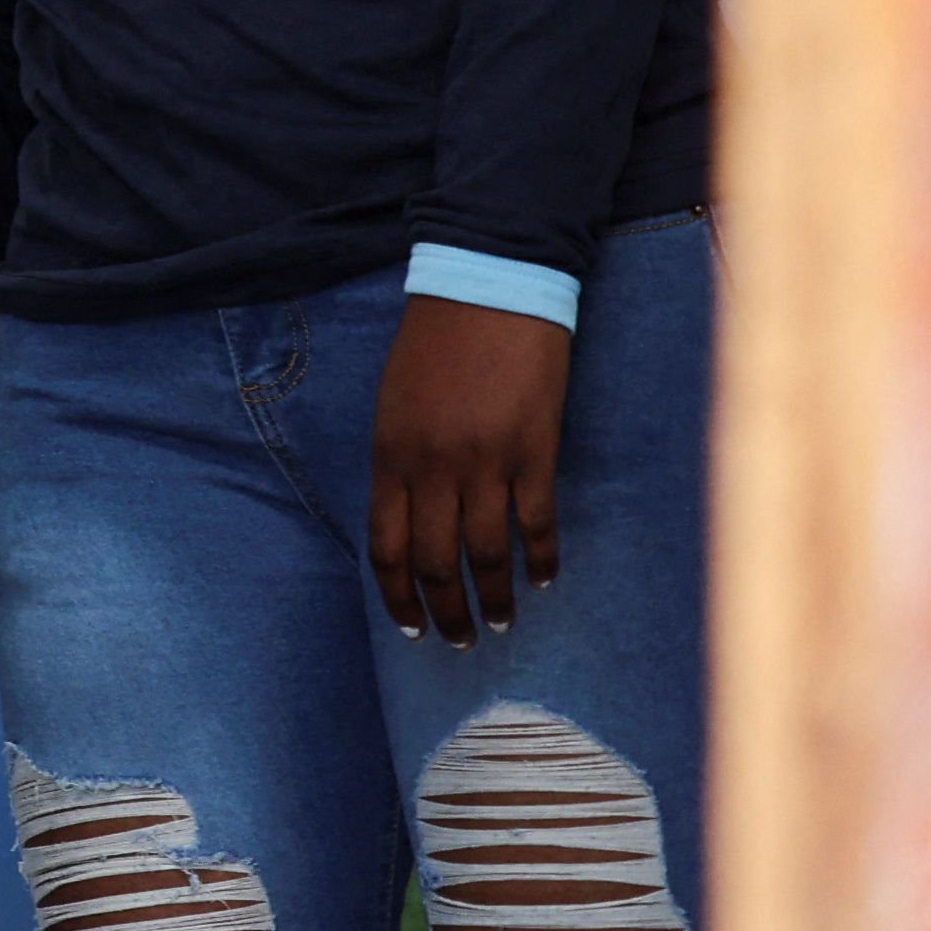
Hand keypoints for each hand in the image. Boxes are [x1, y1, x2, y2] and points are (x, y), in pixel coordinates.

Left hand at [368, 293, 569, 641]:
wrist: (488, 288)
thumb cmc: (435, 343)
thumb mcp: (394, 403)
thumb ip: (400, 463)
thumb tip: (412, 519)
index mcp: (390, 455)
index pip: (386, 547)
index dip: (398, 595)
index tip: (410, 627)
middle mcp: (432, 468)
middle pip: (435, 561)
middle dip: (445, 611)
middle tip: (459, 642)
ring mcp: (485, 463)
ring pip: (487, 554)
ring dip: (494, 598)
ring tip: (502, 623)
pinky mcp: (534, 453)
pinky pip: (537, 524)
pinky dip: (541, 559)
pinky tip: (544, 579)